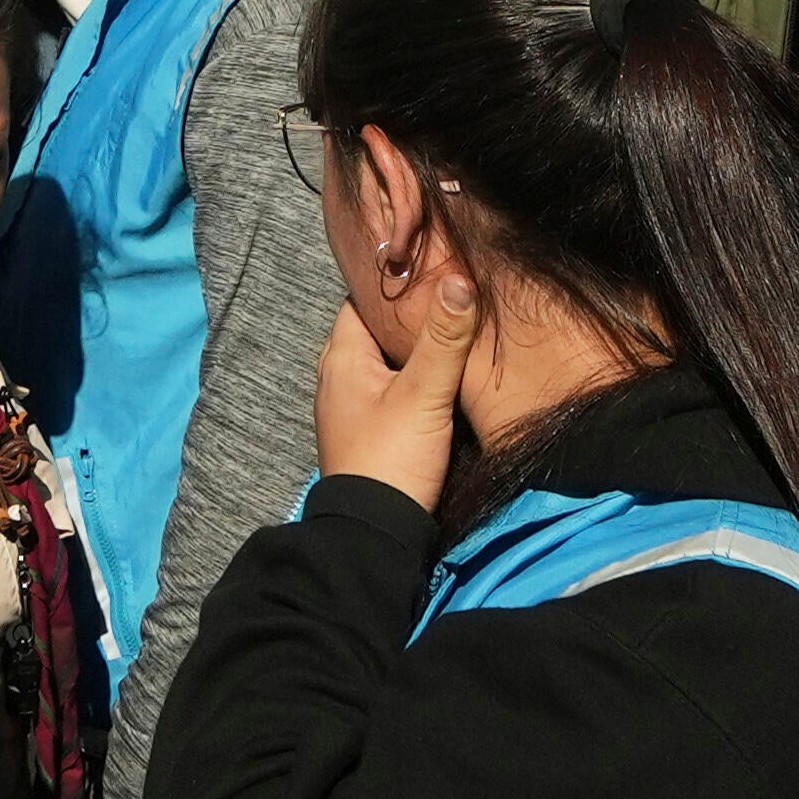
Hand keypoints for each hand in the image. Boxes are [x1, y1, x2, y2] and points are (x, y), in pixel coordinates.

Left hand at [314, 250, 481, 509]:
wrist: (376, 533)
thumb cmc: (392, 456)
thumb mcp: (423, 394)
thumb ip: (443, 339)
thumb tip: (459, 278)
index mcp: (341, 355)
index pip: (364, 298)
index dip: (395, 281)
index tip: (433, 266)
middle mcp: (338, 375)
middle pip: (377, 330)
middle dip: (410, 316)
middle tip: (453, 296)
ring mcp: (351, 406)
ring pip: (386, 362)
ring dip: (414, 350)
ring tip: (455, 330)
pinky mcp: (369, 431)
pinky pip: (391, 389)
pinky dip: (413, 378)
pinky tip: (444, 378)